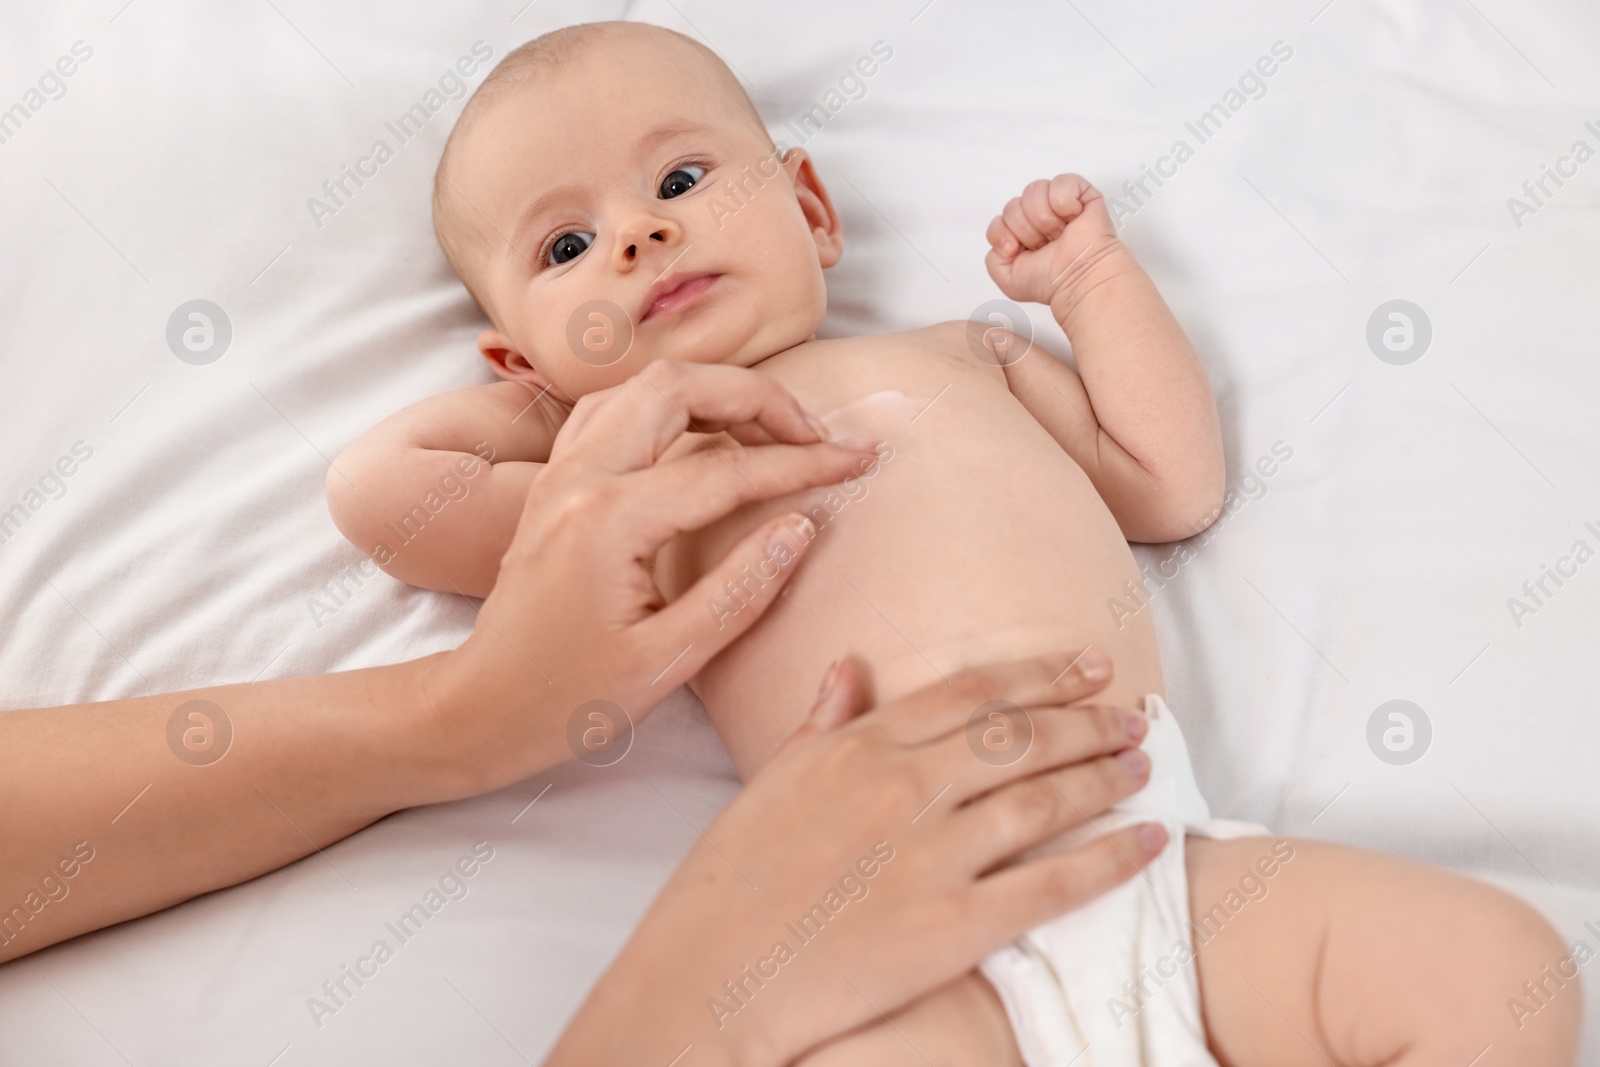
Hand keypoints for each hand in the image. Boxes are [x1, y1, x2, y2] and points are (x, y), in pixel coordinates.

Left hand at [422, 361, 878, 793]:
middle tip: (814, 438)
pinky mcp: (556, 481)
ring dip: (714, 395)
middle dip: (759, 399)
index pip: (727, 470)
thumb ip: (739, 590)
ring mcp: (560, 472)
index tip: (858, 460)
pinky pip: (616, 410)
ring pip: (645, 388)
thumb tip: (798, 527)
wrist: (480, 706)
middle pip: (680, 388)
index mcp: (609, 520)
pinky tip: (701, 439)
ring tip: (767, 436)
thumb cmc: (567, 697)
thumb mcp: (667, 661)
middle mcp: (579, 477)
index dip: (802, 462)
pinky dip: (670, 408)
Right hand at [548, 650, 1165, 1066]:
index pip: (972, 693)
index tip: (1087, 666)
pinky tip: (1150, 842)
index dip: (1040, 674)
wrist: (710, 977)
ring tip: (1141, 765)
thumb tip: (850, 667)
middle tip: (1132, 715)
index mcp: (861, 746)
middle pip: (1022, 737)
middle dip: (1088, 719)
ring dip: (1105, 777)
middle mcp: (905, 787)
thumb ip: (822, 721)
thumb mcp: (771, 781)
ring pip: (1045, 797)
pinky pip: (1052, 883)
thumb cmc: (729, 882)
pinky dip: (1111, 858)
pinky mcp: (953, 925)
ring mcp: (933, 855)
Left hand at [984, 173, 1118, 305]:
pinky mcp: (1081, 193)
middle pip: (1013, 206)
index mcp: (1022, 233)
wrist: (1078, 278)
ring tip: (1059, 233)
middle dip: (1026, 230)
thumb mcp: (1008, 279)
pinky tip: (1072, 217)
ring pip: (1033, 191)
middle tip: (1046, 244)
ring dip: (1044, 218)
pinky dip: (1064, 202)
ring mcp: (1058, 203)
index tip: (1017, 251)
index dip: (1004, 235)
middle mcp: (1039, 216)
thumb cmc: (1052, 280)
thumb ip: (992, 258)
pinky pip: (1061, 182)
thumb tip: (1004, 237)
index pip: (999, 220)